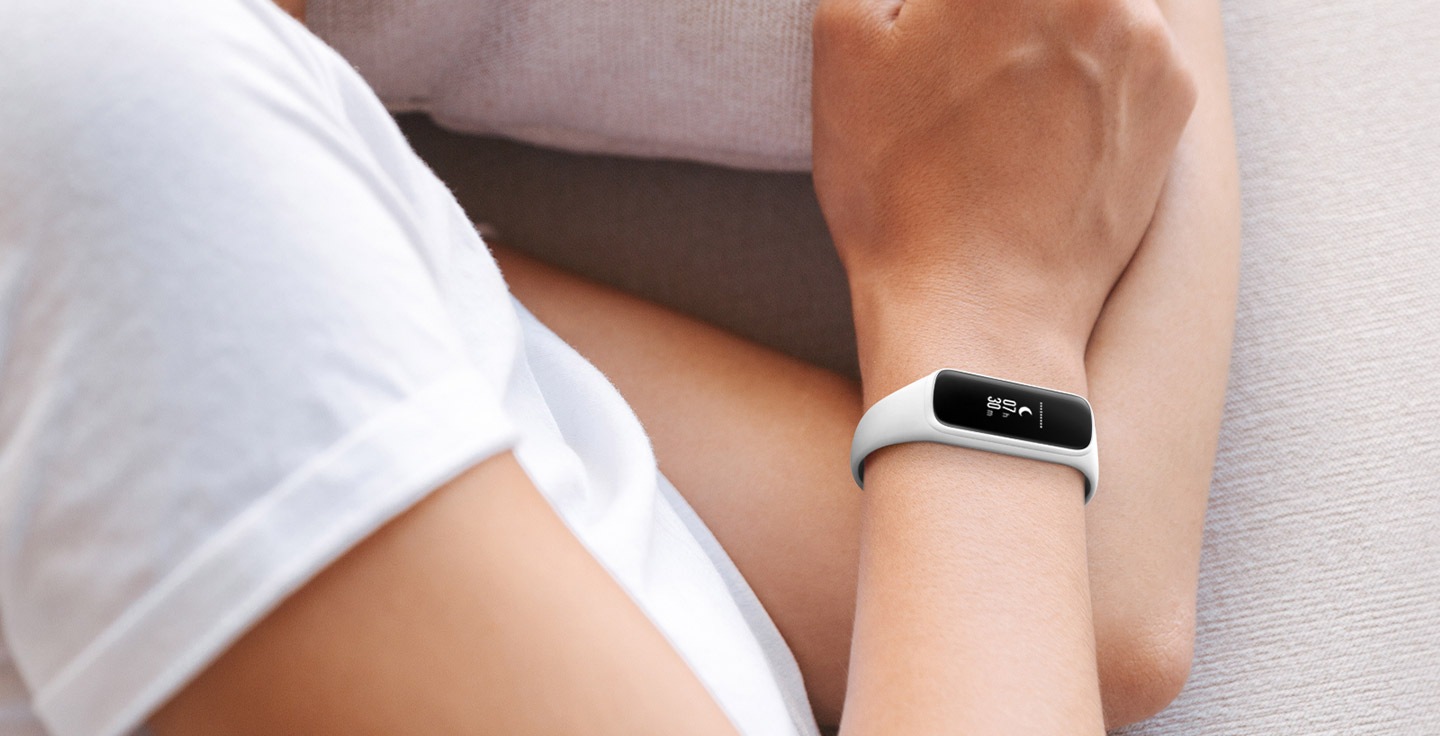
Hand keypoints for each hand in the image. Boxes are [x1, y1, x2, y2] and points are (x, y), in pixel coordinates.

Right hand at [812, 0, 1195, 359]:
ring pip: (1098, 0)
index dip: (952, 10)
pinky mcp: (1175, 94)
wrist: (978, 309)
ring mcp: (1148, 34)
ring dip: (1056, 21)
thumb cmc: (897, 184)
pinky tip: (1041, 119)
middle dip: (1002, 17)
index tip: (942, 29)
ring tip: (1002, 95)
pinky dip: (1094, 59)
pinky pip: (1135, 40)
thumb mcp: (846, 42)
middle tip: (969, 57)